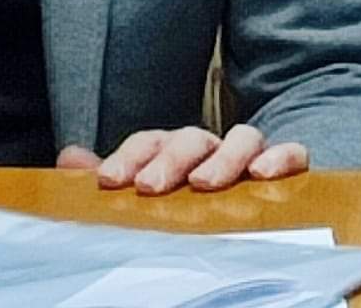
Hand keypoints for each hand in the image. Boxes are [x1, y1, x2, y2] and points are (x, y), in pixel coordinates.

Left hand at [57, 124, 307, 192]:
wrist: (255, 223)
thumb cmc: (190, 205)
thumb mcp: (149, 193)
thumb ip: (113, 176)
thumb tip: (69, 158)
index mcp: (176, 152)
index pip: (150, 141)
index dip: (129, 156)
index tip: (109, 180)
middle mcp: (212, 148)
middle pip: (191, 137)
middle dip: (169, 159)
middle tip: (150, 187)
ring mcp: (250, 155)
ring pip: (241, 137)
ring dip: (222, 157)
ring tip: (204, 184)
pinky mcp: (286, 166)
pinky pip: (292, 152)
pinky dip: (281, 156)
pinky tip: (264, 173)